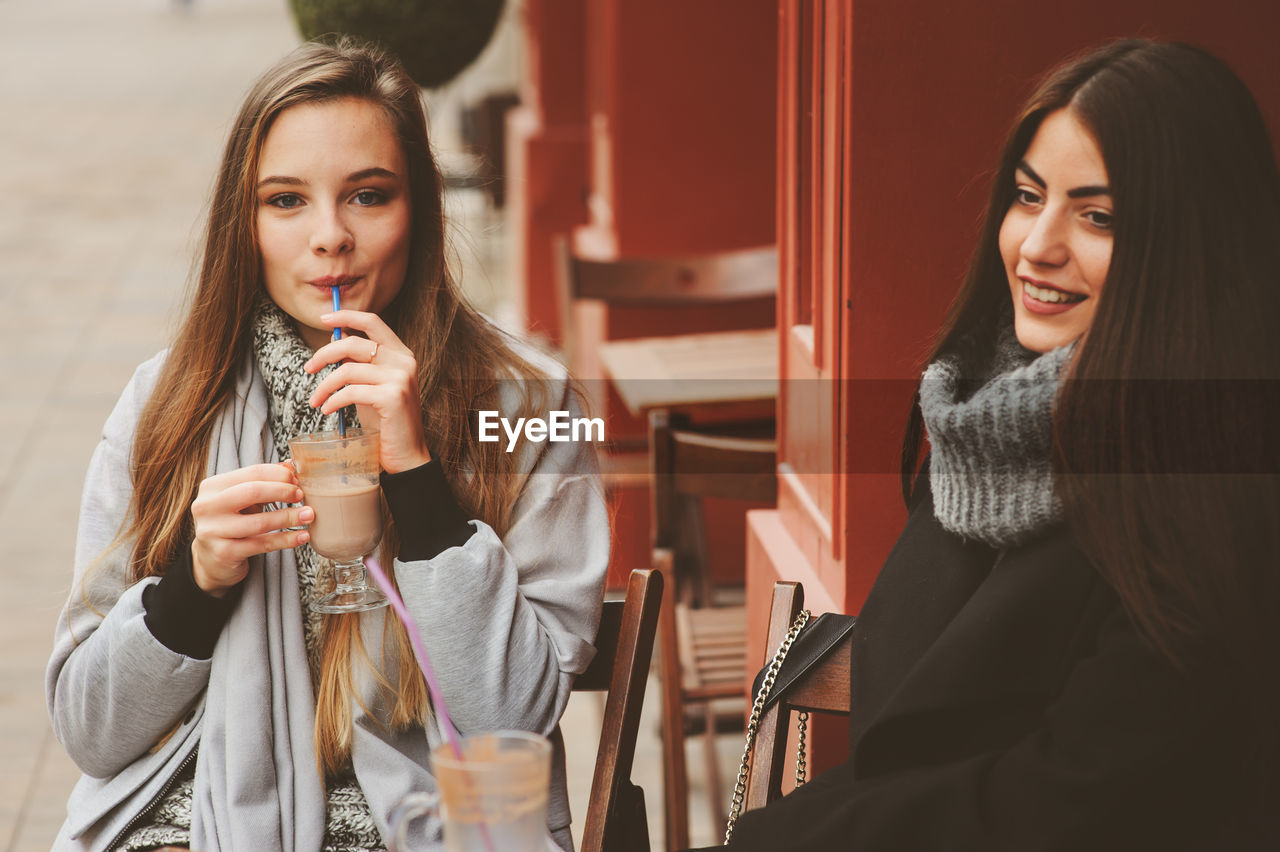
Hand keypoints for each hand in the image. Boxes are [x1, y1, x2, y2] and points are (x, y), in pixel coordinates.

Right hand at [189, 463, 313, 596]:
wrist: (210, 560)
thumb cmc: (231, 522)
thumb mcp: (242, 499)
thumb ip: (264, 481)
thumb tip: (291, 466)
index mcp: (212, 486)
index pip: (252, 473)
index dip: (279, 475)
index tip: (296, 480)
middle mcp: (207, 507)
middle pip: (252, 492)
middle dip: (283, 491)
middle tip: (301, 495)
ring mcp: (213, 531)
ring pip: (260, 522)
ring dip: (289, 517)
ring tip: (308, 516)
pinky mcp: (224, 553)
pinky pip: (262, 545)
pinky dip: (286, 539)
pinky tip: (302, 536)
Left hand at [304, 309, 431, 472]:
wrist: (406, 455)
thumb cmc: (386, 422)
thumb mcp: (370, 387)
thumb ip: (357, 363)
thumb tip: (334, 338)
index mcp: (401, 354)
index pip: (373, 322)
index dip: (346, 316)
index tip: (323, 318)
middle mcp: (404, 362)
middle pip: (354, 343)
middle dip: (324, 354)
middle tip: (308, 368)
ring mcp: (400, 379)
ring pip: (348, 370)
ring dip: (324, 386)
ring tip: (315, 400)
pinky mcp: (393, 397)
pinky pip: (351, 392)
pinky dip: (333, 401)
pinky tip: (327, 410)